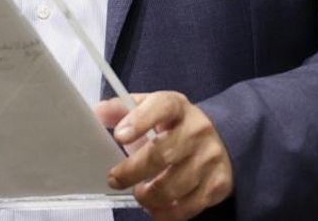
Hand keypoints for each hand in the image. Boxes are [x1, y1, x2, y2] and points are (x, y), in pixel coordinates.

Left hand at [97, 91, 234, 220]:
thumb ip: (123, 109)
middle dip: (132, 171)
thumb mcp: (152, 109)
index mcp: (178, 107)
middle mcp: (198, 130)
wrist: (219, 140)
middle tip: (115, 179)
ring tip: (139, 193)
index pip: (161, 107)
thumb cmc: (175, 127)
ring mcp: (210, 158)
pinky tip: (155, 206)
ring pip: (172, 186)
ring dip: (147, 196)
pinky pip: (186, 208)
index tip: (119, 136)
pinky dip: (165, 212)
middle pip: (162, 154)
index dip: (139, 121)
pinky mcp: (217, 185)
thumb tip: (98, 113)